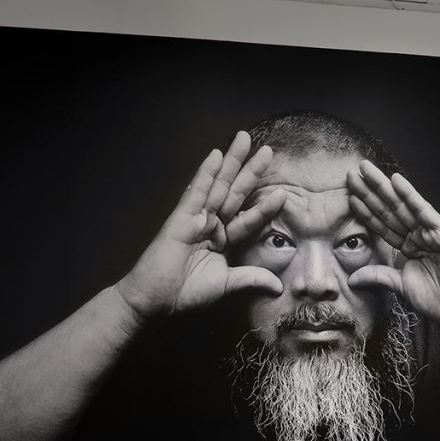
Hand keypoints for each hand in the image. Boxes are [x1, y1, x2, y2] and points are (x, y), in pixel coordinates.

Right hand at [115, 132, 286, 319]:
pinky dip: (205, 174)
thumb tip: (278, 286)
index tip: (283, 194)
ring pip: (218, 186)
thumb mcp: (227, 284)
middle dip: (251, 171)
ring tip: (243, 139)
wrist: (156, 301)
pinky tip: (215, 155)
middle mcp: (211, 225)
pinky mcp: (181, 218)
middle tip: (268, 150)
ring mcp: (196, 219)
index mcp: (223, 239)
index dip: (265, 207)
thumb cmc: (186, 293)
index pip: (249, 219)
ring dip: (231, 162)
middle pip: (236, 193)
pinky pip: (196, 193)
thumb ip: (251, 279)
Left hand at [346, 160, 439, 333]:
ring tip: (366, 170)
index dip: (366, 210)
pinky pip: (424, 211)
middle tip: (352, 173)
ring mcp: (432, 232)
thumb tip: (352, 279)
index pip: (383, 224)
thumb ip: (378, 276)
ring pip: (403, 206)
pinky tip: (396, 181)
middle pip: (390, 210)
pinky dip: (411, 196)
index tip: (349, 195)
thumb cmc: (439, 299)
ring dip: (384, 187)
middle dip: (370, 192)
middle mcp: (419, 234)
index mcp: (409, 245)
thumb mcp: (401, 286)